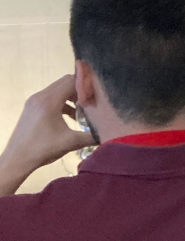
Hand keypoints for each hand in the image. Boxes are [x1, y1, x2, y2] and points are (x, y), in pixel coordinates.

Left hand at [0, 75, 94, 195]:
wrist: (17, 159)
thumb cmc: (43, 149)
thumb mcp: (71, 142)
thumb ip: (92, 135)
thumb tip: (112, 133)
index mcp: (49, 101)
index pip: (72, 81)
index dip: (88, 85)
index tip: (99, 96)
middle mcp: (40, 96)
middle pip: (65, 82)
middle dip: (81, 90)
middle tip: (94, 101)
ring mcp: (34, 101)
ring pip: (58, 89)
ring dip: (72, 96)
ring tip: (84, 109)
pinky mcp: (32, 108)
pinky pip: (51, 97)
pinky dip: (63, 102)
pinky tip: (71, 116)